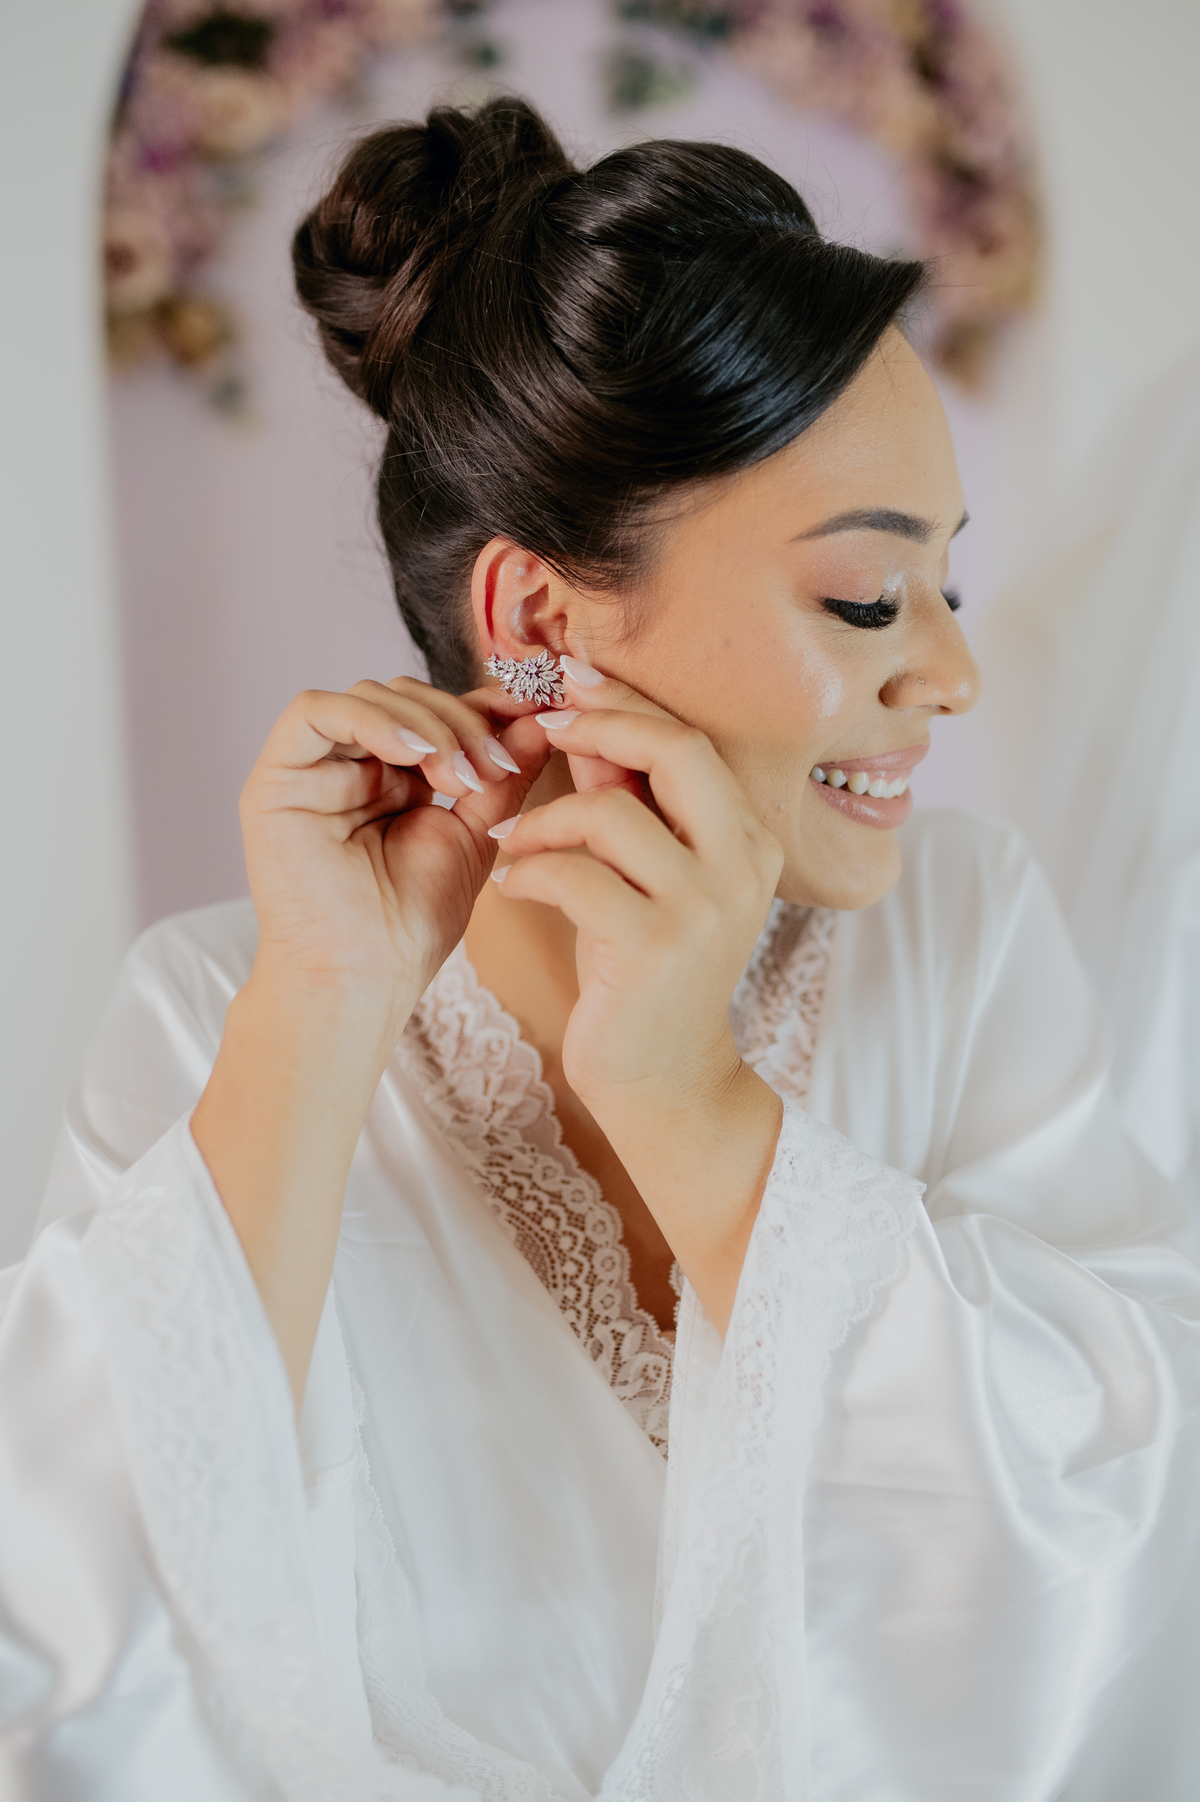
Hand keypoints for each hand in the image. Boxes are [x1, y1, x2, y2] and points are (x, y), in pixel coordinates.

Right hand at [241, 677, 548, 1026]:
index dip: (484, 707)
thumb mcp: (475, 835)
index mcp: (394, 779)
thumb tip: (540, 720)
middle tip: (494, 765)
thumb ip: (503, 776)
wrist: (364, 977)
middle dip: (461, 721)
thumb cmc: (411, 924)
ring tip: (459, 778)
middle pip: (406, 696)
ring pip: (368, 696)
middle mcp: (350, 766)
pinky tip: (412, 755)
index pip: (437, 713)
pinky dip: (371, 720)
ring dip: (428, 725)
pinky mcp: (276, 776)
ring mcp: (312, 769)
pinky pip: (313, 711)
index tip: (534, 715)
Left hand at [490, 665, 784, 1326]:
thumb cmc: (646, 973)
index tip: (570, 681)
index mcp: (750, 840)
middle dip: (598, 724)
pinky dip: (528, 870)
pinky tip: (510, 885)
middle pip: (673, 749)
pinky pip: (573, 875)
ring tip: (514, 843)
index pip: (691, 739)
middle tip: (541, 728)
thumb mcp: (648, 878)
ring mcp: (702, 907)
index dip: (626, 700)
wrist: (665, 1080)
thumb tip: (588, 721)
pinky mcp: (653, 947)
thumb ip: (631, 802)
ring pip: (608, 812)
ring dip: (543, 819)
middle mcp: (741, 864)